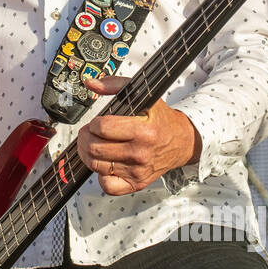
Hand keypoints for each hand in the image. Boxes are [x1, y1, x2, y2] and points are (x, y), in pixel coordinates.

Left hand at [75, 76, 200, 195]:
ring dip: (87, 154)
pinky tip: (105, 164)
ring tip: (93, 145)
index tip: (96, 122)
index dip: (93, 124)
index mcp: (143, 131)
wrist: (182, 142)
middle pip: (94, 148)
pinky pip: (108, 186)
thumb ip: (115, 85)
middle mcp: (140, 153)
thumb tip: (91, 82)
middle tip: (89, 133)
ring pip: (96, 165)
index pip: (102, 128)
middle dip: (85, 138)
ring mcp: (138, 171)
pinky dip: (100, 175)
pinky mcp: (136, 183)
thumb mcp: (144, 96)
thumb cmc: (161, 120)